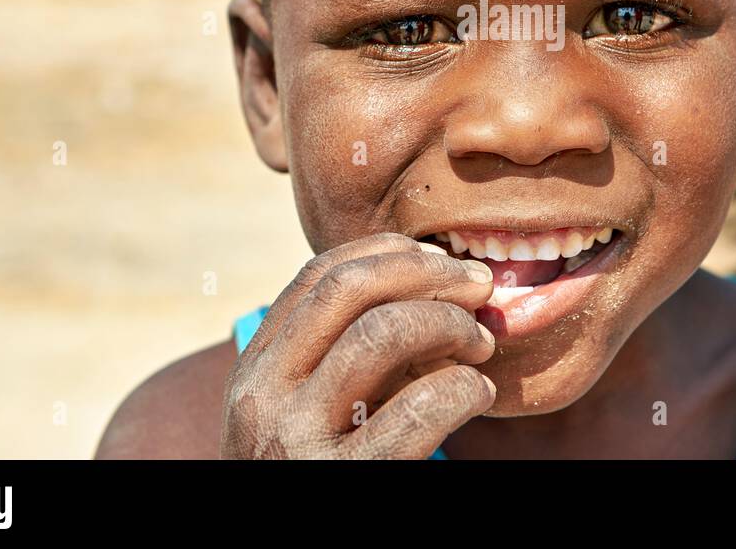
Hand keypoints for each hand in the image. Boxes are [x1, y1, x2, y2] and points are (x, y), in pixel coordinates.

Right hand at [221, 232, 496, 457]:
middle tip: (478, 286)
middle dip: (427, 273)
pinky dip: (463, 386)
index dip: (387, 253)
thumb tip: (431, 280)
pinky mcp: (348, 481)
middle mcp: (262, 399)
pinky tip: (476, 394)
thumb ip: (343, 356)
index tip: (437, 257)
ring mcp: (296, 442)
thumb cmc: (320, 476)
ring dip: (449, 324)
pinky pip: (420, 408)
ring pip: (381, 334)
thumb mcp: (306, 414)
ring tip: (481, 342)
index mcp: (255, 372)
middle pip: (348, 289)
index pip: (317, 276)